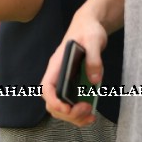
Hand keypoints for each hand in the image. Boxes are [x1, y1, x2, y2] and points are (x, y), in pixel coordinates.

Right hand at [40, 9, 108, 127]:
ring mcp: (65, 81)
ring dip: (74, 117)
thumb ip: (94, 59)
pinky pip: (71, 105)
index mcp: (57, 65)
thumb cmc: (88, 29)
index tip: (68, 108)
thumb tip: (94, 81)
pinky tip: (91, 112)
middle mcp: (58, 75)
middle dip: (68, 113)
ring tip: (90, 116)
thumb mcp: (93, 40)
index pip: (46, 87)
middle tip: (86, 110)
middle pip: (52, 103)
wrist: (90, 25)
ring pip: (61, 108)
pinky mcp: (74, 84)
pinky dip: (79, 114)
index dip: (54, 101)